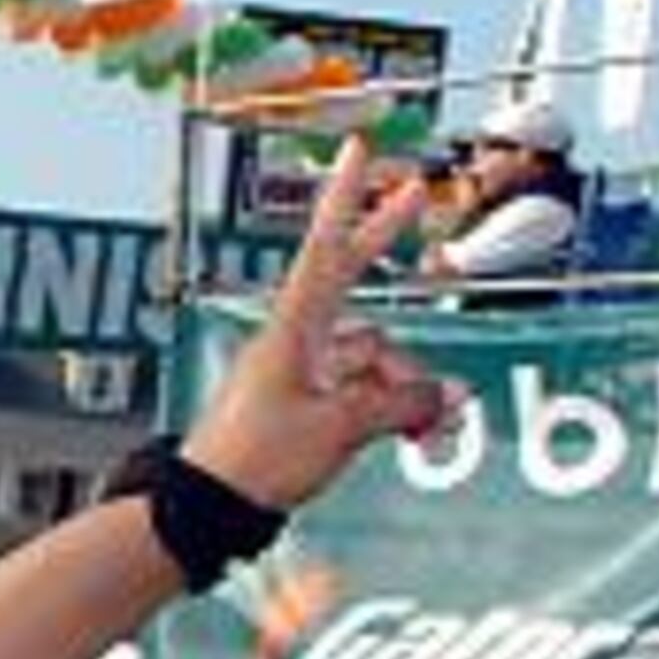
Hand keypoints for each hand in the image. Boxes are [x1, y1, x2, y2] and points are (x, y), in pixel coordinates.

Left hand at [177, 136, 456, 510]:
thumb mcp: (340, 427)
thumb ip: (401, 405)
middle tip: (414, 194)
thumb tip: (447, 396)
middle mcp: (300, 340)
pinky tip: (418, 437)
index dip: (346, 199)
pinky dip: (397, 411)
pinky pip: (368, 392)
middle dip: (384, 242)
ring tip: (426, 432)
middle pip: (353, 278)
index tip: (359, 151)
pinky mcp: (311, 403)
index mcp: (295, 328)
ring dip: (409, 389)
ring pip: (377, 357)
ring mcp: (306, 370)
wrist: (211, 507)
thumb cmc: (257, 458)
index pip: (327, 248)